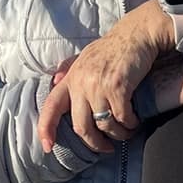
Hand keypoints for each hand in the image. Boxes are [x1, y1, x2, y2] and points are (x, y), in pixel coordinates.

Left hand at [38, 1, 173, 154]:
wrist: (136, 34)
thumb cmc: (112, 48)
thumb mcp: (86, 57)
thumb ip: (70, 70)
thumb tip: (55, 81)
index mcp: (71, 78)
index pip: (52, 107)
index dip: (46, 128)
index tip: (47, 146)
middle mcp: (81, 83)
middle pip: (81, 127)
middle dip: (94, 143)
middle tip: (106, 148)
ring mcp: (99, 86)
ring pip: (104, 126)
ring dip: (118, 135)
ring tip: (126, 133)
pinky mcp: (118, 87)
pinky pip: (122, 118)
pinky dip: (130, 125)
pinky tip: (134, 122)